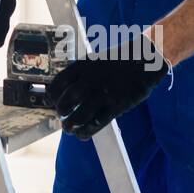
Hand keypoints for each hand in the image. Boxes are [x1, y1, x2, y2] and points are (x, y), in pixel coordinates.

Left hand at [46, 42, 168, 139]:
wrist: (144, 58)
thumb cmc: (119, 60)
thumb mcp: (95, 60)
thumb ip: (82, 74)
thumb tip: (68, 89)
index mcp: (83, 66)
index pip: (59, 83)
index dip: (52, 95)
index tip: (49, 101)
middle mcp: (90, 80)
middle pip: (66, 101)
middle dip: (60, 111)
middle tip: (61, 116)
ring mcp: (103, 94)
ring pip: (79, 115)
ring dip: (70, 125)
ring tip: (68, 129)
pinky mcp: (116, 105)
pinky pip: (97, 122)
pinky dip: (87, 131)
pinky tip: (82, 134)